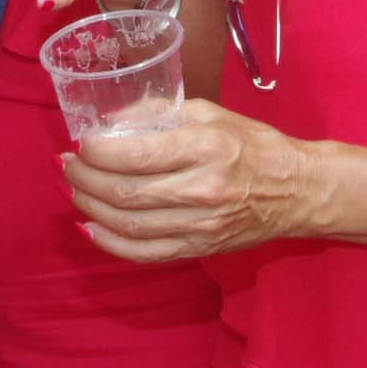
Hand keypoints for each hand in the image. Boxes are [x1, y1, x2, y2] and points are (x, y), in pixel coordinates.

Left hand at [63, 100, 312, 261]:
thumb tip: (112, 120)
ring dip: (91, 208)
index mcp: (207, 147)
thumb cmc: (254, 145)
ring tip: (74, 190)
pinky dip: (111, 244)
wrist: (298, 190)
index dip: (98, 152)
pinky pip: (145, 254)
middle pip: (127, 192)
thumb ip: (161, 113)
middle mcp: (203, 189)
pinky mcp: (200, 248)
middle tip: (68, 165)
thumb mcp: (212, 113)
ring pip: (129, 225)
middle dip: (86, 179)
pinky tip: (90, 228)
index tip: (81, 143)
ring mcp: (201, 224)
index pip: (138, 154)